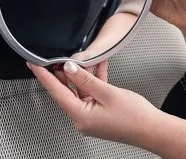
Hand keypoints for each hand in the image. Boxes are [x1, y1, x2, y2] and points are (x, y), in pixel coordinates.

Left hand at [28, 61, 161, 145]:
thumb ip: (86, 79)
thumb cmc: (134, 117)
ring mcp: (91, 115)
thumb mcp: (107, 93)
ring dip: (82, 74)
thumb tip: (69, 68)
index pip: (56, 92)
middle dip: (64, 72)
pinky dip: (93, 79)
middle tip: (57, 57)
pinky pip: (91, 92)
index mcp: (80, 116)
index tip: (34, 65)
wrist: (152, 128)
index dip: (44, 76)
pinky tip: (98, 66)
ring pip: (80, 89)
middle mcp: (82, 118)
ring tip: (82, 58)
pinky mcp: (99, 111)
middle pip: (66, 91)